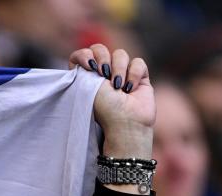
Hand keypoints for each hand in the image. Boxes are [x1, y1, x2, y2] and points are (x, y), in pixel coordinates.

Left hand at [69, 44, 153, 159]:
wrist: (126, 122)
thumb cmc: (104, 108)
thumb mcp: (85, 86)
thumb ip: (82, 66)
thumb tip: (89, 56)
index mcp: (86, 78)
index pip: (81, 55)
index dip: (83, 55)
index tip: (88, 65)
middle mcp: (103, 74)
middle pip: (100, 48)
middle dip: (102, 58)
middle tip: (103, 75)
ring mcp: (122, 74)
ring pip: (120, 54)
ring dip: (118, 69)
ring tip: (118, 87)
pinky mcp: (139, 77)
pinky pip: (137, 62)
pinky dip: (134, 74)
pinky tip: (131, 89)